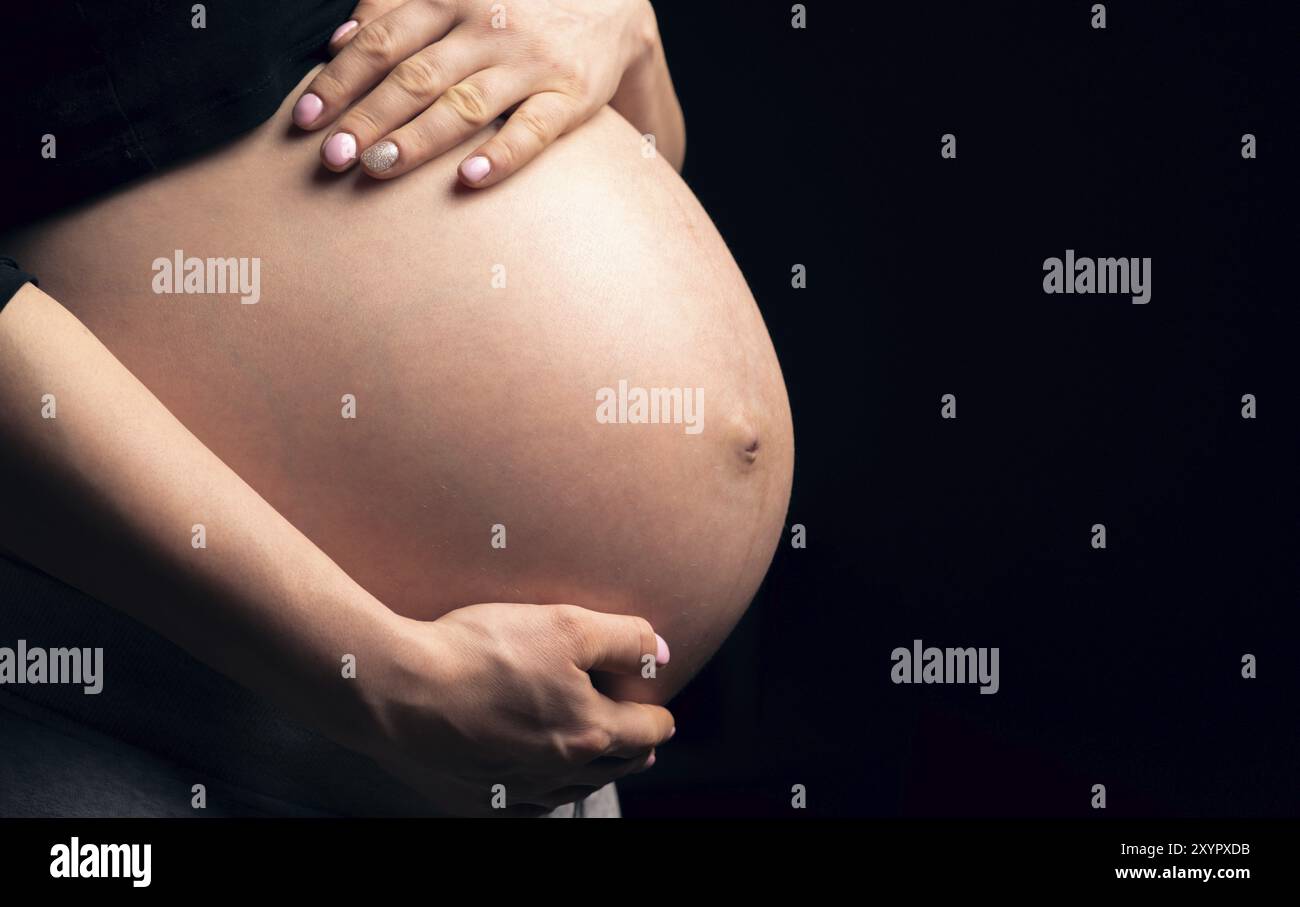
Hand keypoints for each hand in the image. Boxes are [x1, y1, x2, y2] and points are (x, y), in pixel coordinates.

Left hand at [291, 0, 682, 185]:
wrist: (610, 5)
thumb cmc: (513, 6)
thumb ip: (397, 8)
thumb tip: (340, 39)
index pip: (382, 39)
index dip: (340, 78)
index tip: (306, 118)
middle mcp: (488, 25)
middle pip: (415, 76)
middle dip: (368, 117)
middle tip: (332, 157)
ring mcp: (530, 62)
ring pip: (464, 104)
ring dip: (417, 138)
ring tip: (377, 167)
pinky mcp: (570, 95)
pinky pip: (533, 130)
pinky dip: (501, 155)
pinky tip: (469, 181)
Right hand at [358, 602, 674, 815]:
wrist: (399, 691)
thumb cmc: (482, 652)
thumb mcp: (566, 624)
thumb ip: (624, 638)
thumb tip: (661, 653)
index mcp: (590, 731)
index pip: (649, 730)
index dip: (658, 712)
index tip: (657, 705)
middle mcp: (561, 771)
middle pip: (618, 765)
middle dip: (633, 744)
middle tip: (639, 731)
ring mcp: (518, 791)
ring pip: (576, 787)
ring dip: (593, 768)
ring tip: (598, 752)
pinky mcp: (479, 799)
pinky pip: (528, 804)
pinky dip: (544, 787)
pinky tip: (539, 773)